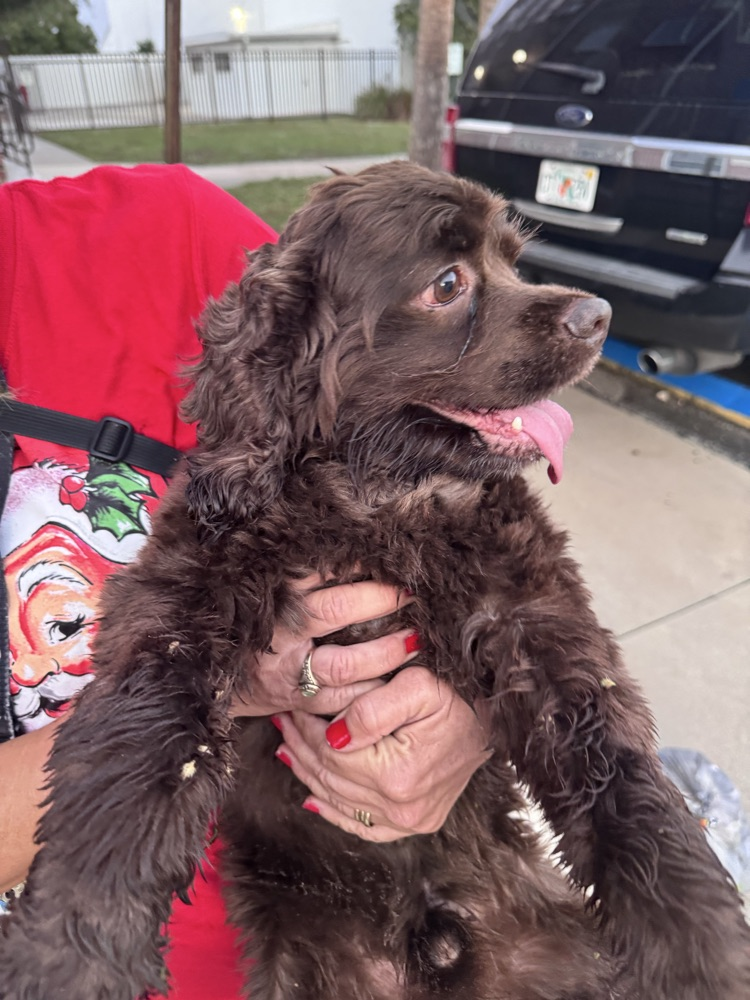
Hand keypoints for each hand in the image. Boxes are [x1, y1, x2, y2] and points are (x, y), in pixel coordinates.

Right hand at [229, 574, 416, 717]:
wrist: (214, 680)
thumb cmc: (251, 631)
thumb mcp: (270, 599)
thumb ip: (305, 581)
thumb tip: (355, 557)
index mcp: (270, 602)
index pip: (311, 571)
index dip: (351, 563)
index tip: (382, 555)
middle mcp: (276, 636)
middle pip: (331, 611)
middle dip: (377, 600)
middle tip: (411, 592)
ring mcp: (287, 674)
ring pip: (343, 665)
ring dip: (386, 652)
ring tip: (416, 639)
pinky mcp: (299, 704)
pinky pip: (343, 700)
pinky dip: (374, 690)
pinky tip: (398, 678)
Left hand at [272, 666, 491, 841]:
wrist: (493, 719)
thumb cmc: (458, 696)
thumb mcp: (418, 686)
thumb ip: (372, 709)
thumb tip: (334, 735)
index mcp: (399, 775)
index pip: (331, 754)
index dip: (307, 729)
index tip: (293, 706)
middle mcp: (403, 808)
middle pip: (332, 778)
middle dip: (302, 747)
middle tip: (284, 722)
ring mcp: (410, 821)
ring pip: (340, 801)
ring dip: (309, 773)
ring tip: (288, 748)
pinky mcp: (416, 824)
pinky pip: (362, 825)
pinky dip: (333, 810)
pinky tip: (312, 796)